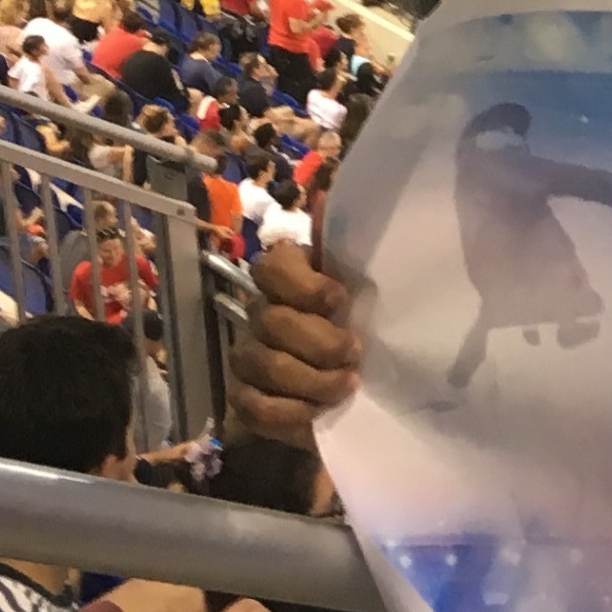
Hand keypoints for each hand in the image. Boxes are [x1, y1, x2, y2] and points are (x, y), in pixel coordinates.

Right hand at [228, 239, 359, 444]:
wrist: (356, 390)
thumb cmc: (361, 328)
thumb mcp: (367, 289)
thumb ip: (349, 248)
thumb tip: (326, 198)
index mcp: (289, 279)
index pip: (273, 266)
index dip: (303, 284)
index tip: (340, 299)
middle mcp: (260, 313)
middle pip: (272, 321)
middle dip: (319, 342)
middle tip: (354, 353)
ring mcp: (247, 357)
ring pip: (264, 365)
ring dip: (311, 380)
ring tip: (347, 385)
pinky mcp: (244, 399)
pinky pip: (255, 408)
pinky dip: (291, 414)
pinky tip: (319, 414)